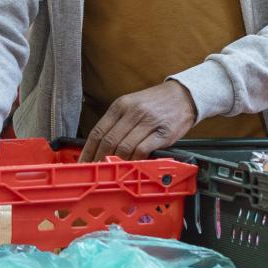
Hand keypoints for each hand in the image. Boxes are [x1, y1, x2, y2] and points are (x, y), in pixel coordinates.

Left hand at [80, 81, 197, 162]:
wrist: (184, 95)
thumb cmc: (156, 103)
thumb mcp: (132, 105)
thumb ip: (117, 123)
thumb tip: (100, 146)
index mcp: (121, 105)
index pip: (98, 131)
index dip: (88, 150)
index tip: (83, 163)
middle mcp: (133, 112)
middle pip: (109, 141)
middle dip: (100, 159)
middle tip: (96, 172)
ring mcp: (148, 122)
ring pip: (124, 147)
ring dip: (117, 162)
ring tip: (112, 172)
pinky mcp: (163, 133)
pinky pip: (143, 150)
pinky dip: (134, 161)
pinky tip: (132, 166)